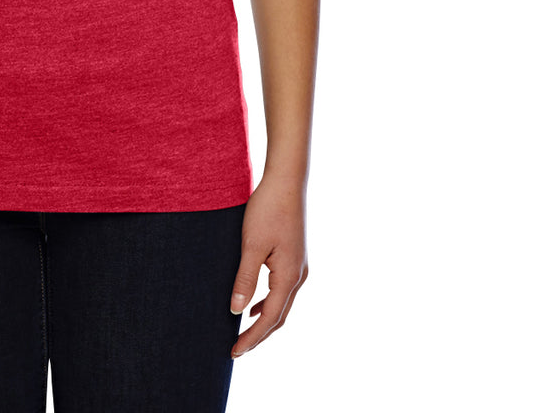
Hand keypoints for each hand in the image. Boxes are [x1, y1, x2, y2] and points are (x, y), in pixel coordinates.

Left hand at [229, 170, 308, 357]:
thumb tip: (237, 311)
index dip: (252, 338)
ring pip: (281, 304)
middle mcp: (298, 276)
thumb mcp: (251, 245)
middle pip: (279, 317)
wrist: (286, 181)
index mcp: (289, 277)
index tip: (234, 352)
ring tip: (242, 333)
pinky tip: (253, 304)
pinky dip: (268, 302)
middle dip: (258, 335)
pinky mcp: (293, 256)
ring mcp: (299, 266)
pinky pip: (281, 290)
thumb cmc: (267, 209)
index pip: (270, 319)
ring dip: (264, 320)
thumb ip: (245, 279)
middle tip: (236, 350)